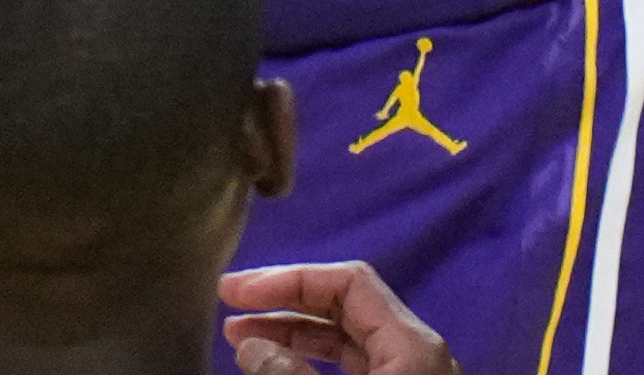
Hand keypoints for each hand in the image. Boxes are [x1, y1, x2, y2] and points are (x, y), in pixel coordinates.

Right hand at [222, 262, 463, 374]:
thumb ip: (294, 373)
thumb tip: (249, 343)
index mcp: (412, 342)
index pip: (347, 281)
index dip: (287, 279)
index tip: (237, 292)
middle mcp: (414, 351)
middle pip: (344, 304)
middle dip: (283, 301)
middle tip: (228, 303)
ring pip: (345, 338)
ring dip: (291, 331)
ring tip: (240, 337)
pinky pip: (353, 365)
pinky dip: (312, 358)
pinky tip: (280, 362)